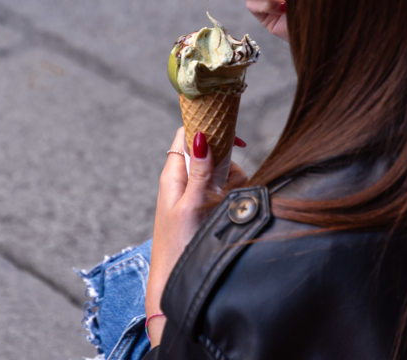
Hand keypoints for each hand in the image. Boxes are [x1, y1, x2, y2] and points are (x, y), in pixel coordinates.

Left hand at [145, 128, 247, 345]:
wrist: (176, 280)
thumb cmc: (178, 245)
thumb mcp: (190, 205)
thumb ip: (198, 171)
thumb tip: (200, 135)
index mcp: (173, 173)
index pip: (186, 133)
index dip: (205, 125)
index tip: (226, 128)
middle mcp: (186, 179)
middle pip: (213, 150)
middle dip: (226, 162)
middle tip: (223, 182)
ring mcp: (199, 192)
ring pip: (225, 170)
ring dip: (231, 182)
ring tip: (222, 204)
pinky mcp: (209, 205)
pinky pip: (228, 188)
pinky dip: (233, 194)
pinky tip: (228, 209)